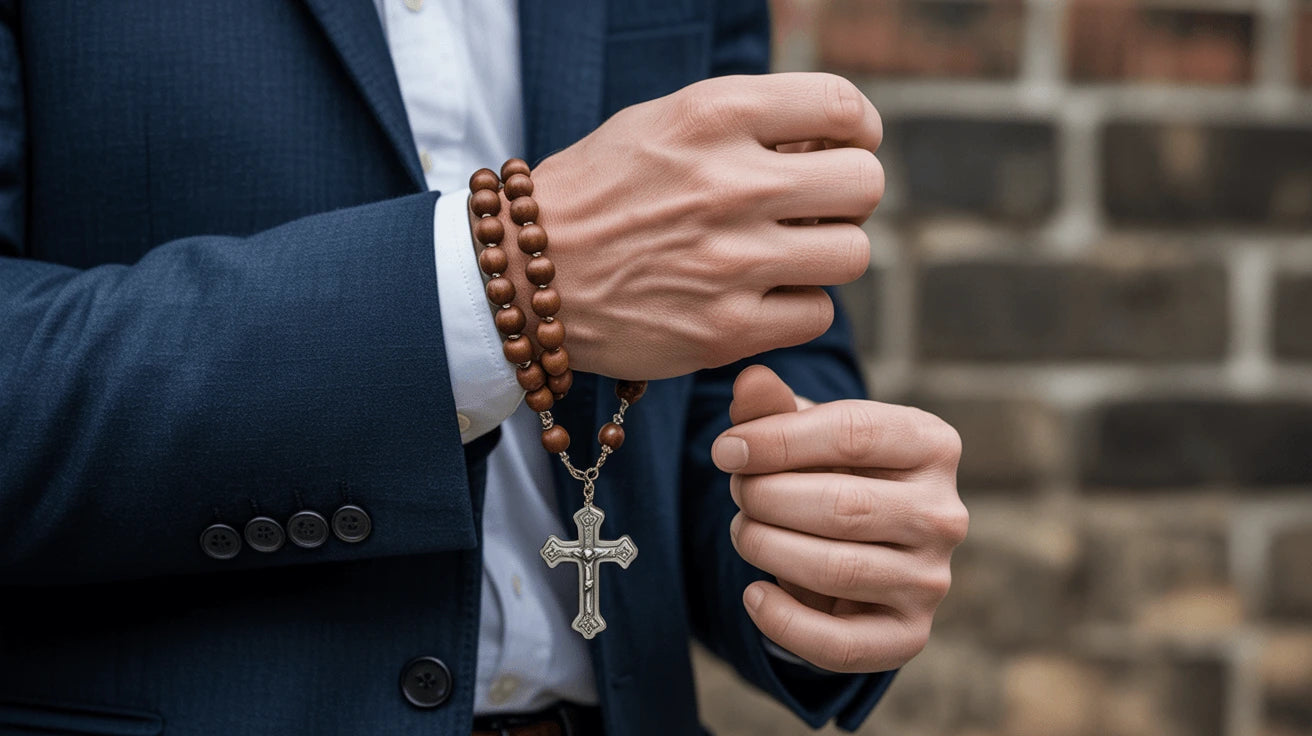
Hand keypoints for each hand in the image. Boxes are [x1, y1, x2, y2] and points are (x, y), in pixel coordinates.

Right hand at [504, 73, 882, 379]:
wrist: (524, 275)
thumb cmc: (598, 193)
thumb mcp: (662, 123)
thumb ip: (747, 122)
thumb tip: (833, 140)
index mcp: (712, 115)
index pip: (841, 105)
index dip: (859, 129)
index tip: (846, 145)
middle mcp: (729, 184)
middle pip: (863, 183)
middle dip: (846, 195)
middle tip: (812, 209)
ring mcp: (730, 262)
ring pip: (852, 253)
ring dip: (827, 255)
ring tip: (783, 256)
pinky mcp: (725, 330)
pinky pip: (817, 314)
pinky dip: (797, 308)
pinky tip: (758, 298)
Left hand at [711, 366, 966, 672]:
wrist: (858, 549)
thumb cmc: (829, 474)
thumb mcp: (803, 435)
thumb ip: (774, 410)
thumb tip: (750, 381)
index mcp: (932, 443)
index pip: (852, 433)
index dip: (777, 441)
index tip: (724, 450)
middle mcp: (945, 513)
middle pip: (843, 505)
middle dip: (768, 498)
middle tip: (738, 493)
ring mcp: (932, 579)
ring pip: (838, 569)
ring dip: (768, 549)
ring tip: (744, 532)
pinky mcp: (909, 635)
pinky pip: (840, 642)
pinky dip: (782, 621)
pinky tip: (754, 593)